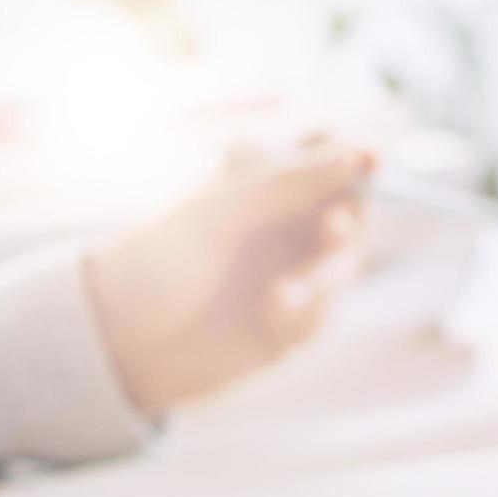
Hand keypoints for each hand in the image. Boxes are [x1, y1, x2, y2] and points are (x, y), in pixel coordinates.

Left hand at [86, 141, 375, 412]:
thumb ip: (292, 180)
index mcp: (264, 188)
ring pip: (343, 267)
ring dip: (325, 275)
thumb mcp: (226, 207)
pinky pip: (324, 314)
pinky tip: (270, 314)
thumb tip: (355, 156)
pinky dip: (304, 313)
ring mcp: (290, 275)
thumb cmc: (163, 260)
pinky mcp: (291, 325)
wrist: (125, 340)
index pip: (324, 160)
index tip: (372, 159)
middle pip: (349, 213)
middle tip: (334, 227)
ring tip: (286, 292)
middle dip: (350, 220)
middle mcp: (283, 229)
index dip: (354, 157)